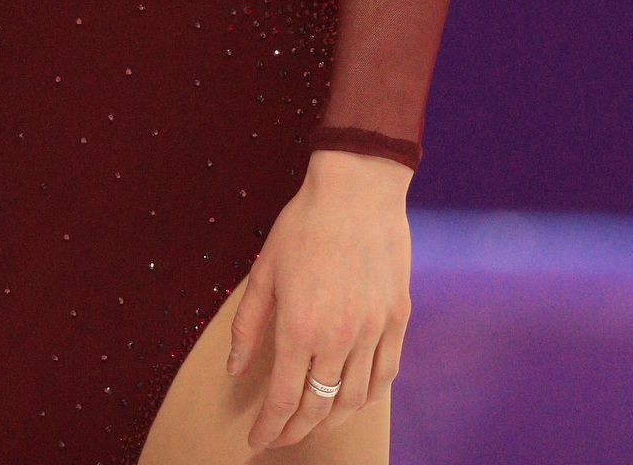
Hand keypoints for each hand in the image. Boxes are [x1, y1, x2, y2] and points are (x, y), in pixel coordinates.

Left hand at [229, 149, 411, 449]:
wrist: (356, 192)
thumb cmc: (303, 226)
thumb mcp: (263, 272)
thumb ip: (249, 326)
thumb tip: (235, 367)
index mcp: (298, 328)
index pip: (282, 399)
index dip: (269, 427)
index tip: (257, 439)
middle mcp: (338, 338)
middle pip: (318, 407)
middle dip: (295, 430)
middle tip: (280, 436)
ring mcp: (372, 331)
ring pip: (354, 399)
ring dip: (331, 420)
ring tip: (313, 423)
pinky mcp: (397, 320)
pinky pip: (385, 374)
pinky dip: (368, 397)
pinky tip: (353, 401)